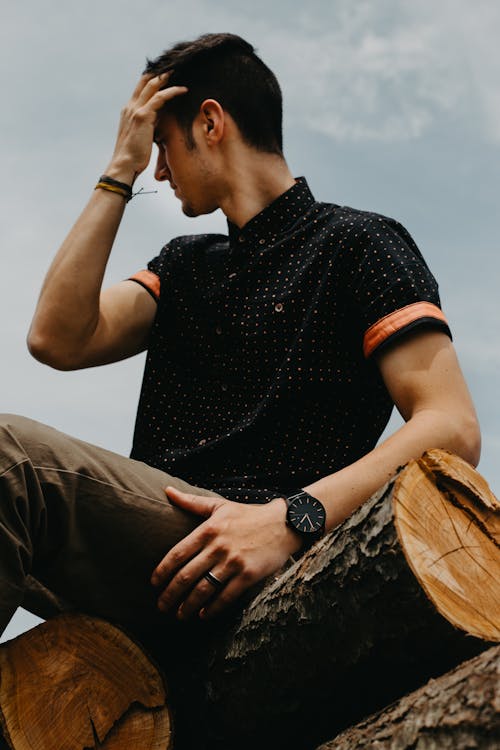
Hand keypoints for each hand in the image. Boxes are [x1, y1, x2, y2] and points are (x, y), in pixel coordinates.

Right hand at [106, 73, 187, 182]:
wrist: (124, 165)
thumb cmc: (134, 157)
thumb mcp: (140, 138)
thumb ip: (147, 127)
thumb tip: (157, 126)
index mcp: (128, 111)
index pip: (140, 89)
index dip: (152, 79)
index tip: (165, 74)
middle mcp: (130, 107)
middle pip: (145, 81)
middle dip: (160, 72)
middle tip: (174, 67)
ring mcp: (136, 110)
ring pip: (152, 85)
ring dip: (167, 77)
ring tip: (180, 72)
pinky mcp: (143, 116)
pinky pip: (160, 97)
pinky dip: (172, 91)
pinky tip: (183, 89)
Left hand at [151, 487, 301, 620]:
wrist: (283, 524)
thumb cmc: (248, 515)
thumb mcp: (219, 505)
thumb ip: (191, 502)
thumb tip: (167, 490)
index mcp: (208, 529)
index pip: (177, 554)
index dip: (162, 571)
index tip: (154, 583)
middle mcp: (218, 547)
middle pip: (186, 576)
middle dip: (170, 594)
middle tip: (161, 605)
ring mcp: (233, 562)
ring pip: (203, 589)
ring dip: (188, 605)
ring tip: (179, 615)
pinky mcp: (248, 575)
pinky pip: (225, 597)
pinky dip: (212, 609)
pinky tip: (203, 615)